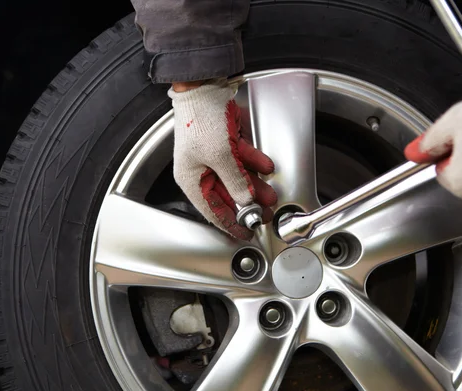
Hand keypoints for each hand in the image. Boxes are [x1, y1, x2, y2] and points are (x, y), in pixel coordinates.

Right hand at [169, 79, 276, 239]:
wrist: (204, 87)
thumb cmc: (200, 119)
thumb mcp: (222, 156)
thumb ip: (236, 181)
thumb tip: (246, 200)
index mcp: (192, 179)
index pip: (212, 211)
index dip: (231, 224)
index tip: (246, 233)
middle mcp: (200, 171)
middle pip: (227, 195)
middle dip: (248, 204)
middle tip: (264, 213)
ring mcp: (212, 157)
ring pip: (236, 178)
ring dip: (254, 185)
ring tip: (270, 193)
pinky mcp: (223, 144)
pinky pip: (240, 159)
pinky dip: (253, 163)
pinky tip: (266, 167)